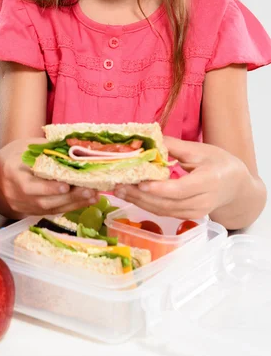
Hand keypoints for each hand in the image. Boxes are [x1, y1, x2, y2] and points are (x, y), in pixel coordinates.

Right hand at [0, 138, 98, 216]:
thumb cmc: (14, 156)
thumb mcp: (27, 147)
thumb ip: (47, 149)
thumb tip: (72, 147)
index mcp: (11, 174)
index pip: (29, 186)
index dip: (47, 188)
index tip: (66, 186)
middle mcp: (15, 194)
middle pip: (43, 201)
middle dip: (68, 198)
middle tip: (89, 190)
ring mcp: (22, 206)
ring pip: (49, 209)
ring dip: (73, 204)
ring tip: (93, 196)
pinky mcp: (30, 212)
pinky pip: (51, 212)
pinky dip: (69, 207)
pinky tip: (85, 201)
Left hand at [114, 136, 247, 219]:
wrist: (236, 186)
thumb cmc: (219, 163)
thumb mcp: (200, 150)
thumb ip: (174, 146)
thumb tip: (148, 138)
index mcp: (208, 181)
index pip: (181, 189)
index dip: (160, 189)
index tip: (141, 184)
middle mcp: (203, 201)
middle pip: (168, 203)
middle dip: (141, 196)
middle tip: (119, 185)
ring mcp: (196, 212)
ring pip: (164, 210)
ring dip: (139, 202)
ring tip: (119, 190)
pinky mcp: (188, 217)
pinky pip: (165, 212)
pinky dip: (146, 205)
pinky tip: (131, 196)